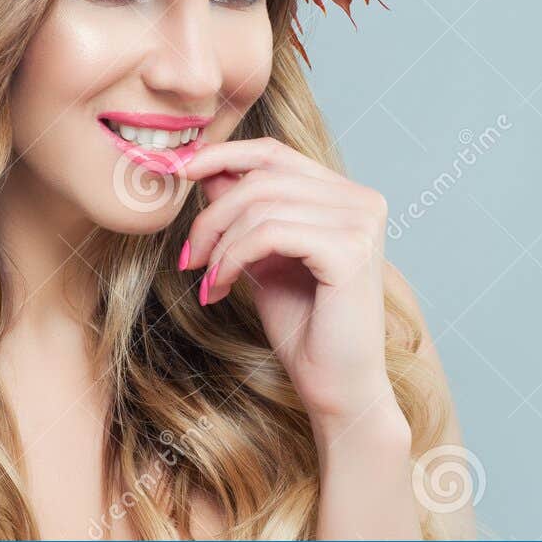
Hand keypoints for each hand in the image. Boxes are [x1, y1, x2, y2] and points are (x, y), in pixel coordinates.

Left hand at [177, 137, 400, 433]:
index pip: (275, 153)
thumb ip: (245, 212)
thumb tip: (205, 169)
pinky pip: (270, 233)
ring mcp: (360, 223)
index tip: (180, 172)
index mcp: (347, 196)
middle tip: (187, 257)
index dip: (223, 155)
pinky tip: (220, 289)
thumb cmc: (304, 326)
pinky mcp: (350, 251)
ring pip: (261, 204)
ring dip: (219, 243)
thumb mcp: (263, 256)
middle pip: (262, 177)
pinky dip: (233, 258)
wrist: (336, 388)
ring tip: (207, 279)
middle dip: (212, 215)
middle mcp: (362, 201)